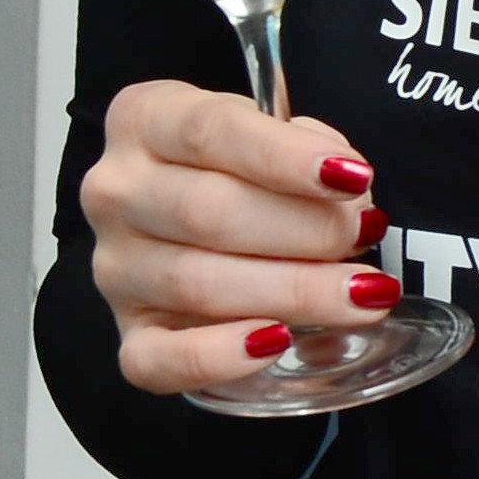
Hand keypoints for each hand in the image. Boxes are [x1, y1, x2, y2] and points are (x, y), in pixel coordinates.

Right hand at [78, 77, 392, 398]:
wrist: (202, 214)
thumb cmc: (245, 168)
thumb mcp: (271, 130)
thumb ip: (307, 148)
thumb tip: (348, 202)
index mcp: (144, 120)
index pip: (207, 131)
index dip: (282, 156)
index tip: (351, 176)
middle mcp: (116, 192)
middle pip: (204, 213)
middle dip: (303, 230)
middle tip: (362, 237)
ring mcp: (115, 267)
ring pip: (196, 285)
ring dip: (293, 293)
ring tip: (362, 295)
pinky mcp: (129, 332)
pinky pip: (155, 359)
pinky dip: (218, 357)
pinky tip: (275, 343)